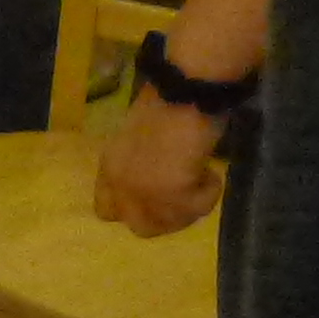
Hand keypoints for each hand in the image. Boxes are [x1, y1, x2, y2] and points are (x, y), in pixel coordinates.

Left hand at [92, 93, 228, 237]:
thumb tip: (158, 183)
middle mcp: (121, 186)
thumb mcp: (138, 139)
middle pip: (142, 227)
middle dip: (166, 217)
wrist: (184, 90)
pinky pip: (197, 209)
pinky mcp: (171, 194)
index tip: (156, 200)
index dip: (133, 210)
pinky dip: (209, 193)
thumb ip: (138, 166)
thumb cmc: (167, 103)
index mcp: (109, 168)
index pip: (107, 211)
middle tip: (186, 198)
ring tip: (202, 178)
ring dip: (190, 206)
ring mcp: (144, 193)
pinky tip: (211, 172)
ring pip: (171, 224)